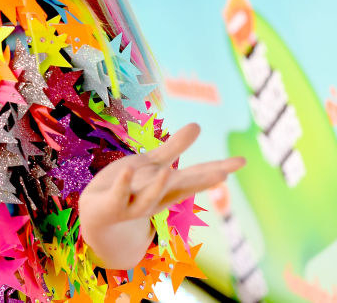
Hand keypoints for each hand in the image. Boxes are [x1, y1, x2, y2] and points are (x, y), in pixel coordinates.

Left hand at [78, 122, 244, 268]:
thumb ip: (175, 148)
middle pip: (180, 188)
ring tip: (172, 172)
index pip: (195, 177)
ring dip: (161, 185)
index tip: (240, 162)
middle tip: (225, 172)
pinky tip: (127, 170)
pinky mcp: (113, 205)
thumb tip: (198, 124)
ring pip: (151, 195)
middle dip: (201, 180)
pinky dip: (123, 184)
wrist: (98, 214)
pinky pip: (119, 194)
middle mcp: (156, 196)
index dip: (216, 169)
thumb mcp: (153, 164)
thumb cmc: (130, 186)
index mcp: (168, 186)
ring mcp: (135, 203)